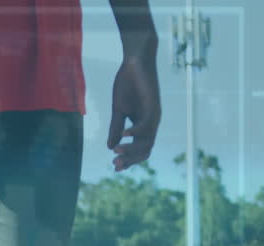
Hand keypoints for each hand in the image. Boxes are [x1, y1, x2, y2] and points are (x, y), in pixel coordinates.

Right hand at [107, 57, 160, 171]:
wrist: (135, 62)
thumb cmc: (127, 83)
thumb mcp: (118, 109)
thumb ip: (115, 128)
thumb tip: (110, 146)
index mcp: (142, 125)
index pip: (139, 149)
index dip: (128, 159)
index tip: (114, 166)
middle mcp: (151, 124)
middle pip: (144, 150)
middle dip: (130, 159)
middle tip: (115, 163)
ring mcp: (153, 116)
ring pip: (146, 142)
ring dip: (131, 149)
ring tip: (116, 151)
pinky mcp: (153, 107)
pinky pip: (145, 127)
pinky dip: (134, 133)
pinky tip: (122, 135)